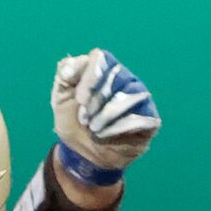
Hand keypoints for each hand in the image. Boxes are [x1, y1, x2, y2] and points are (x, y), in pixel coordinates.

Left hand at [51, 48, 158, 181]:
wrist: (83, 152)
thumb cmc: (73, 121)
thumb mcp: (60, 99)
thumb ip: (63, 78)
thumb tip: (68, 62)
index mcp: (102, 69)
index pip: (100, 57)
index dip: (89, 78)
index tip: (79, 99)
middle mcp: (124, 78)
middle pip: (116, 75)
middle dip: (96, 100)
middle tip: (85, 118)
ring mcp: (140, 96)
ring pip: (130, 95)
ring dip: (106, 115)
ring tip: (94, 128)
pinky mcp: (150, 118)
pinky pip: (141, 116)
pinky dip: (119, 127)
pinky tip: (107, 135)